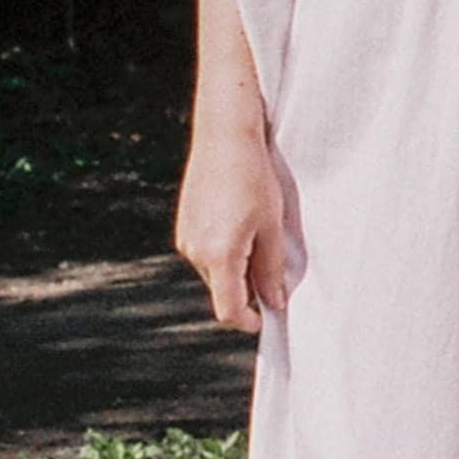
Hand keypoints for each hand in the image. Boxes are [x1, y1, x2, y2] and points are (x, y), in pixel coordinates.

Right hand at [175, 126, 291, 331]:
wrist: (225, 136)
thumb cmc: (252, 177)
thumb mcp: (272, 226)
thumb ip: (271, 269)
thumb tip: (274, 300)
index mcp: (219, 256)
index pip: (228, 310)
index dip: (247, 321)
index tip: (264, 319)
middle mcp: (195, 251)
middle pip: (222, 290)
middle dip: (245, 289)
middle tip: (271, 266)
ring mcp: (186, 237)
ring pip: (214, 271)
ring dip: (235, 268)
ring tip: (256, 233)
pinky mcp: (184, 224)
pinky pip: (204, 252)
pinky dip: (223, 251)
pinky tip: (239, 223)